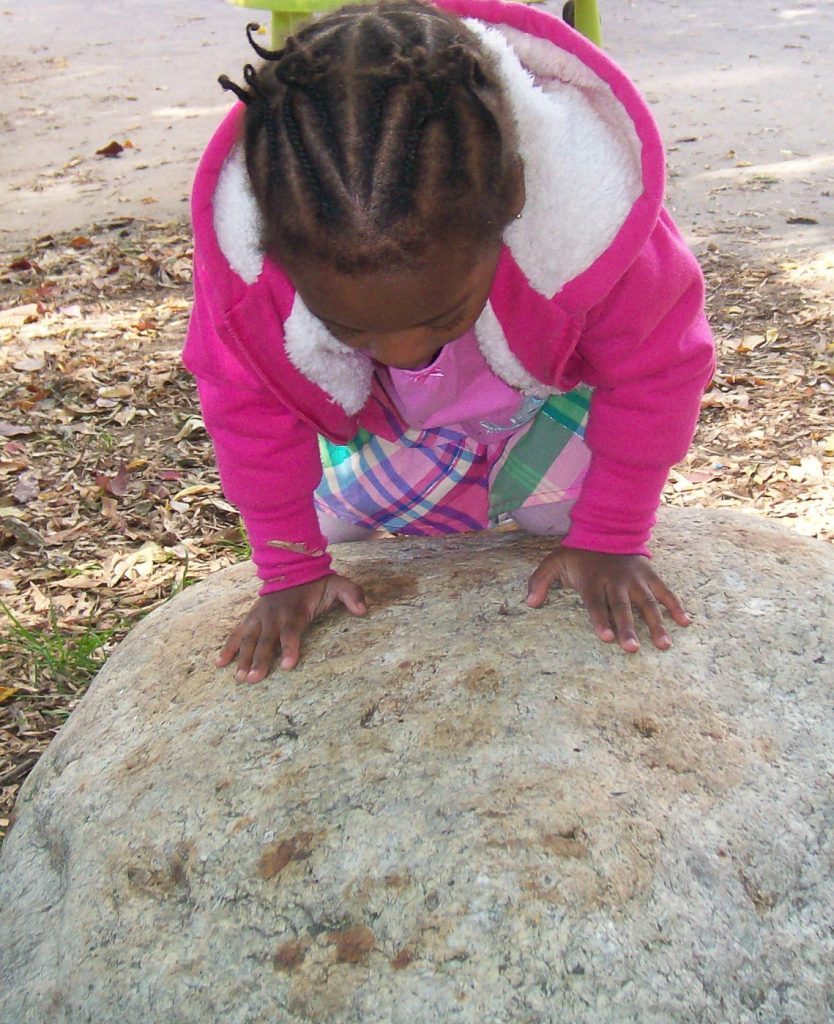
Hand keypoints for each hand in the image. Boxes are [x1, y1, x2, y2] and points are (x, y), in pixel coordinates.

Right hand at [216, 574, 366, 682]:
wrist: (292, 566)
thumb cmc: (318, 583)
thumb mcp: (339, 585)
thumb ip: (352, 595)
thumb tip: (364, 610)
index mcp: (295, 610)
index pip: (291, 631)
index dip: (289, 647)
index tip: (288, 664)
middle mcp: (274, 615)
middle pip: (265, 640)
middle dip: (259, 660)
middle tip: (253, 679)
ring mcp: (260, 617)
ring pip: (248, 638)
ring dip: (242, 658)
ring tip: (239, 678)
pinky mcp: (252, 618)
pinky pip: (237, 632)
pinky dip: (228, 647)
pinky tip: (219, 663)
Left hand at [526, 546, 689, 651]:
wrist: (606, 528)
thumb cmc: (578, 554)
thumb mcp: (554, 562)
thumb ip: (540, 581)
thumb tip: (529, 603)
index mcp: (593, 580)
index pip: (596, 603)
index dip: (600, 620)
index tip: (607, 638)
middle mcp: (616, 581)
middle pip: (622, 607)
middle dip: (627, 627)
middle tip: (632, 648)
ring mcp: (636, 579)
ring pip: (647, 603)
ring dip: (656, 624)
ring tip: (663, 645)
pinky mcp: (650, 575)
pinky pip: (665, 592)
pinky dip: (676, 606)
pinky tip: (685, 623)